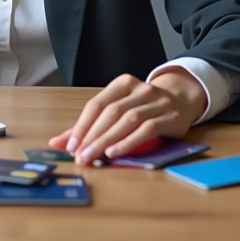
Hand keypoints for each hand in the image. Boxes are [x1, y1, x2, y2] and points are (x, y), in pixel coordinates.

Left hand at [48, 70, 206, 165]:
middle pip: (111, 113)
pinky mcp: (170, 117)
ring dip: (108, 140)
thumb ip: (89, 126)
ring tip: (94, 156)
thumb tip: (57, 142)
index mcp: (123, 84)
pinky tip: (116, 153)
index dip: (82, 125)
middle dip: (93, 136)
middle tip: (80, 156)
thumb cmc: (144, 108)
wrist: (182, 101)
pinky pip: (147, 129)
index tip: (70, 146)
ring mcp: (157, 102)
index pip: (97, 104)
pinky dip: (129, 142)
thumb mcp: (118, 111)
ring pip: (128, 120)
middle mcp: (140, 89)